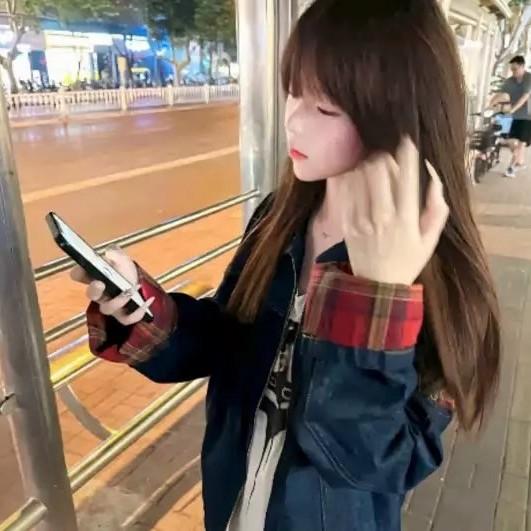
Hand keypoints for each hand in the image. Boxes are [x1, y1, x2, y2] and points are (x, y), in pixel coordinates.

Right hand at [70, 246, 154, 325]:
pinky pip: (127, 319)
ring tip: (130, 289)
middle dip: (94, 290)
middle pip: (91, 295)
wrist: (138, 283)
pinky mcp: (124, 316)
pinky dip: (137, 312)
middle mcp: (100, 294)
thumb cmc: (124, 271)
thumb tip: (110, 254)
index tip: (81, 270)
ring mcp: (111, 306)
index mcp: (95, 277)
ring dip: (119, 300)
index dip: (79, 273)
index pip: (79, 275)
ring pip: (108, 309)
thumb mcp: (121, 258)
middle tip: (100, 283)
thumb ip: (116, 254)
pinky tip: (148, 301)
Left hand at [338, 136, 448, 285]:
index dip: (407, 153)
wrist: (376, 285)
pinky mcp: (346, 223)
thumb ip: (435, 208)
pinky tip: (353, 172)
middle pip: (380, 171)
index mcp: (406, 219)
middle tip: (385, 152)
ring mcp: (362, 219)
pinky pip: (346, 191)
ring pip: (360, 177)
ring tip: (370, 160)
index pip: (407, 177)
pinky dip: (349, 176)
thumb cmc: (407, 261)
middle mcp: (383, 216)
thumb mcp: (430, 239)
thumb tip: (434, 177)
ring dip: (366, 163)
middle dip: (383, 155)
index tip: (406, 139)